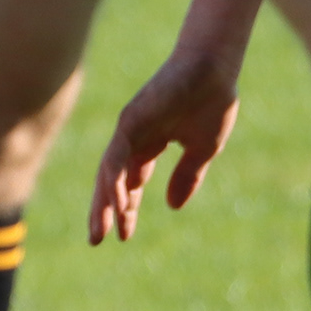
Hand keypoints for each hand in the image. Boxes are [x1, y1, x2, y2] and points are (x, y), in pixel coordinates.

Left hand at [88, 46, 243, 243]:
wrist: (215, 70)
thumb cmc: (211, 103)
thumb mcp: (202, 149)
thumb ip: (186, 176)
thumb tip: (172, 206)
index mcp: (149, 146)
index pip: (131, 183)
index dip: (127, 209)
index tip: (124, 236)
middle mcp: (133, 139)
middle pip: (112, 180)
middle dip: (104, 210)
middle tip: (95, 239)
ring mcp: (129, 129)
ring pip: (110, 171)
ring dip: (105, 201)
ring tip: (102, 229)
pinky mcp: (131, 120)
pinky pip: (118, 155)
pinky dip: (115, 179)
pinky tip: (118, 202)